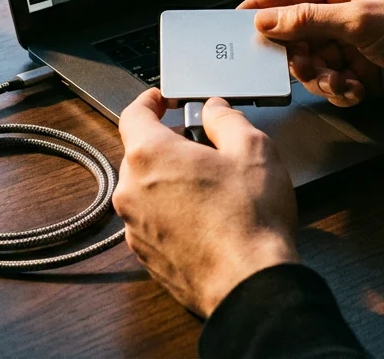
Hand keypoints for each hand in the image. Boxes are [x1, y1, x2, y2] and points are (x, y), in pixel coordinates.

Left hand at [112, 89, 297, 316]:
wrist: (249, 284)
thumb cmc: (250, 220)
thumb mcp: (252, 148)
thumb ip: (225, 118)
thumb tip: (214, 109)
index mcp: (150, 156)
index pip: (133, 114)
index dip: (149, 101)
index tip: (161, 99)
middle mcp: (131, 191)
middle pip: (140, 153)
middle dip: (168, 144)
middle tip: (202, 144)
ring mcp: (135, 227)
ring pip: (146, 189)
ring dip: (170, 181)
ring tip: (210, 186)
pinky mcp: (145, 255)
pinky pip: (152, 220)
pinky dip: (171, 211)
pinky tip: (206, 217)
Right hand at [240, 0, 383, 110]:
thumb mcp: (362, 20)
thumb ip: (309, 21)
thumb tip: (269, 19)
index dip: (264, 6)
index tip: (238, 22)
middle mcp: (349, 9)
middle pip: (297, 31)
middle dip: (297, 53)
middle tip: (301, 65)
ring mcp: (357, 42)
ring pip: (314, 61)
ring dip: (321, 77)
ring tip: (339, 82)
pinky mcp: (365, 72)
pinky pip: (333, 82)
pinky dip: (339, 90)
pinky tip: (356, 92)